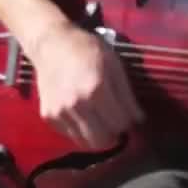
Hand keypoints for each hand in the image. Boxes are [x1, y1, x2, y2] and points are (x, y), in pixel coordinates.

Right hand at [30, 23, 143, 148]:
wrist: (51, 44)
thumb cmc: (87, 50)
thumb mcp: (114, 65)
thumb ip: (127, 95)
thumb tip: (139, 119)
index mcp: (97, 89)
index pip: (120, 124)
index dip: (127, 121)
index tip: (127, 114)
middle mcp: (77, 105)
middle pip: (103, 140)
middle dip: (113, 134)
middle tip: (114, 121)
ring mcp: (60, 113)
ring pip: (85, 142)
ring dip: (97, 135)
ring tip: (100, 120)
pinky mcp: (48, 116)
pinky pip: (70, 135)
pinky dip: (80, 130)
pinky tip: (82, 114)